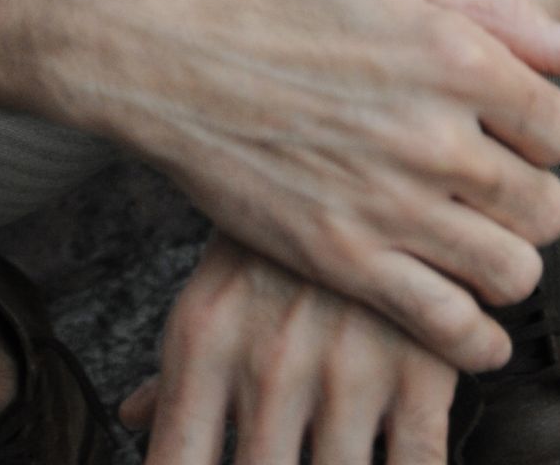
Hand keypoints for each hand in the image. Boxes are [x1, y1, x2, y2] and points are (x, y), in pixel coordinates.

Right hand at [53, 0, 559, 369]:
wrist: (164, 53)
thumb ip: (495, 5)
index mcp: (452, 55)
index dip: (541, 129)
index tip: (507, 130)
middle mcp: (433, 134)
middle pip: (545, 204)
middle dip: (528, 197)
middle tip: (489, 186)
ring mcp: (389, 203)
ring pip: (511, 270)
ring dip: (506, 261)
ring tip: (474, 240)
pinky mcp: (343, 257)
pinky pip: (448, 326)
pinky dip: (475, 338)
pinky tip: (468, 322)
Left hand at [119, 233, 459, 464]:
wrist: (351, 127)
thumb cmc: (271, 222)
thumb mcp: (212, 284)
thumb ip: (174, 372)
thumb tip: (136, 420)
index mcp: (203, 346)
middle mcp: (268, 365)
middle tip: (275, 449)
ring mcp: (349, 368)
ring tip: (332, 446)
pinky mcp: (424, 366)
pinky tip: (398, 455)